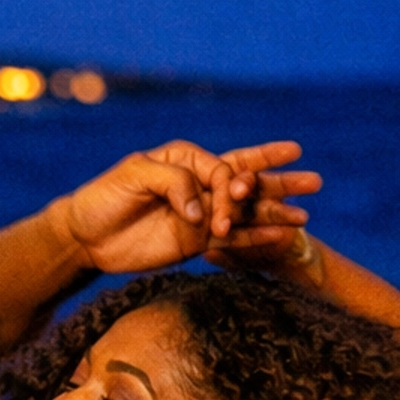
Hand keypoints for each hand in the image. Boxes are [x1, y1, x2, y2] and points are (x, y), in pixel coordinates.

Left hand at [62, 140, 321, 274]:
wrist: (87, 236)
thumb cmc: (105, 197)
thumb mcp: (135, 176)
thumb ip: (173, 182)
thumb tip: (202, 211)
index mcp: (186, 159)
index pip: (221, 168)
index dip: (230, 184)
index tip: (227, 201)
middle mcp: (199, 183)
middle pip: (246, 181)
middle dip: (279, 181)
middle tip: (313, 180)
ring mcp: (201, 213)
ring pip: (246, 211)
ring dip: (275, 212)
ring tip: (305, 216)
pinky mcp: (197, 240)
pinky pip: (233, 238)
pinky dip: (256, 238)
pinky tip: (280, 237)